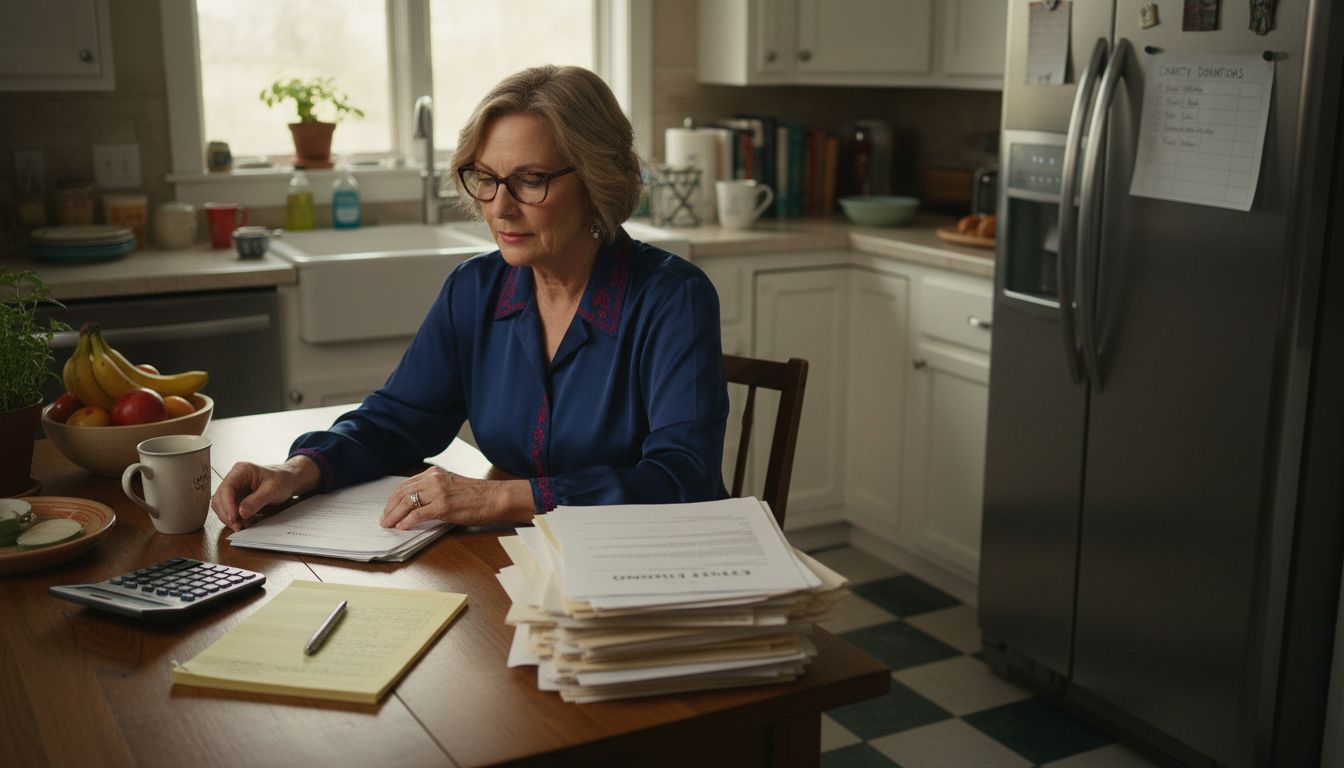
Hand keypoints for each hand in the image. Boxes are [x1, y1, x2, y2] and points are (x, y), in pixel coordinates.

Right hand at [211, 456, 320, 530]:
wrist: (289, 480)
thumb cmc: (282, 480)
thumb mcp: (273, 490)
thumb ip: (256, 501)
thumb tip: (240, 512)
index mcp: (241, 470)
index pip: (227, 488)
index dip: (227, 504)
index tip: (234, 518)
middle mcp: (234, 478)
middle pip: (219, 498)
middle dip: (227, 514)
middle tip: (238, 526)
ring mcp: (234, 489)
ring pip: (221, 506)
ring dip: (228, 518)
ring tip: (241, 526)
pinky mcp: (236, 498)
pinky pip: (229, 510)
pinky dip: (233, 519)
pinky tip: (243, 524)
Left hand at [381, 466, 533, 528]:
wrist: (496, 497)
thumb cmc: (478, 495)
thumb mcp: (452, 485)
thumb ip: (434, 490)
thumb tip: (417, 505)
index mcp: (435, 473)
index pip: (406, 484)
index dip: (394, 498)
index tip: (389, 508)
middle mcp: (434, 479)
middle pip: (403, 493)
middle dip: (390, 508)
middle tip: (384, 519)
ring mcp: (438, 492)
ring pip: (407, 503)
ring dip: (394, 516)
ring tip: (389, 524)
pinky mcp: (444, 506)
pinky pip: (418, 514)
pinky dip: (407, 521)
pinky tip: (402, 527)